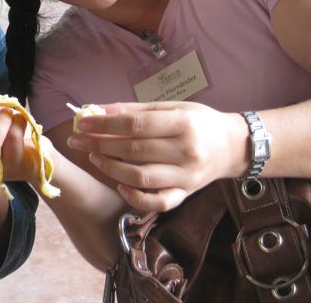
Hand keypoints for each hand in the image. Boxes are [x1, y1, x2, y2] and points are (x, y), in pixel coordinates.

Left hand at [67, 101, 243, 211]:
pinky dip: (135, 197)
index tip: (83, 122)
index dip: (106, 124)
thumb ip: (134, 110)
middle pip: (134, 150)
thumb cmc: (197, 122)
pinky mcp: (186, 194)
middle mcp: (186, 151)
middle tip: (78, 140)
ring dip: (111, 168)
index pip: (136, 124)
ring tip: (94, 156)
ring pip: (141, 177)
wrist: (232, 146)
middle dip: (100, 144)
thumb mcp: (171, 107)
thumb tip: (98, 110)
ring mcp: (187, 177)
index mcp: (183, 123)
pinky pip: (157, 202)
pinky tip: (119, 184)